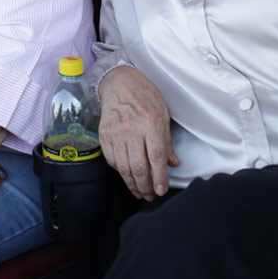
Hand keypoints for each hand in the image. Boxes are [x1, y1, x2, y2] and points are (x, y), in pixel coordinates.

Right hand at [98, 65, 179, 200]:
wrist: (119, 82)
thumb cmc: (144, 95)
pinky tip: (127, 175)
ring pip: (123, 167)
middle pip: (138, 166)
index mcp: (151, 123)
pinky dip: (120, 171)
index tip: (161, 191)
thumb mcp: (163, 114)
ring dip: (132, 184)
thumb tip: (173, 163)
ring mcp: (116, 133)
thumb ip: (167, 141)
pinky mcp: (104, 135)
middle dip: (145, 186)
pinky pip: (112, 160)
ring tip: (140, 192)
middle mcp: (132, 129)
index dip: (159, 177)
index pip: (156, 157)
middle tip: (150, 196)